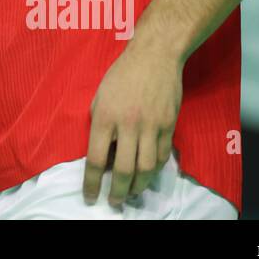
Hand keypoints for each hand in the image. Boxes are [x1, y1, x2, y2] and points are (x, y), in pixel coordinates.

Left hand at [82, 42, 183, 207]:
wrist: (155, 56)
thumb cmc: (121, 74)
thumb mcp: (99, 96)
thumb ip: (99, 123)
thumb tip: (101, 153)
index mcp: (105, 116)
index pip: (95, 158)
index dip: (91, 182)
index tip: (90, 196)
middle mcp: (128, 124)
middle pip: (123, 169)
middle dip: (117, 192)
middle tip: (113, 202)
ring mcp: (151, 126)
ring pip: (145, 168)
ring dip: (137, 186)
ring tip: (130, 193)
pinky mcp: (169, 126)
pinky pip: (161, 156)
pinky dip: (154, 170)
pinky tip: (146, 174)